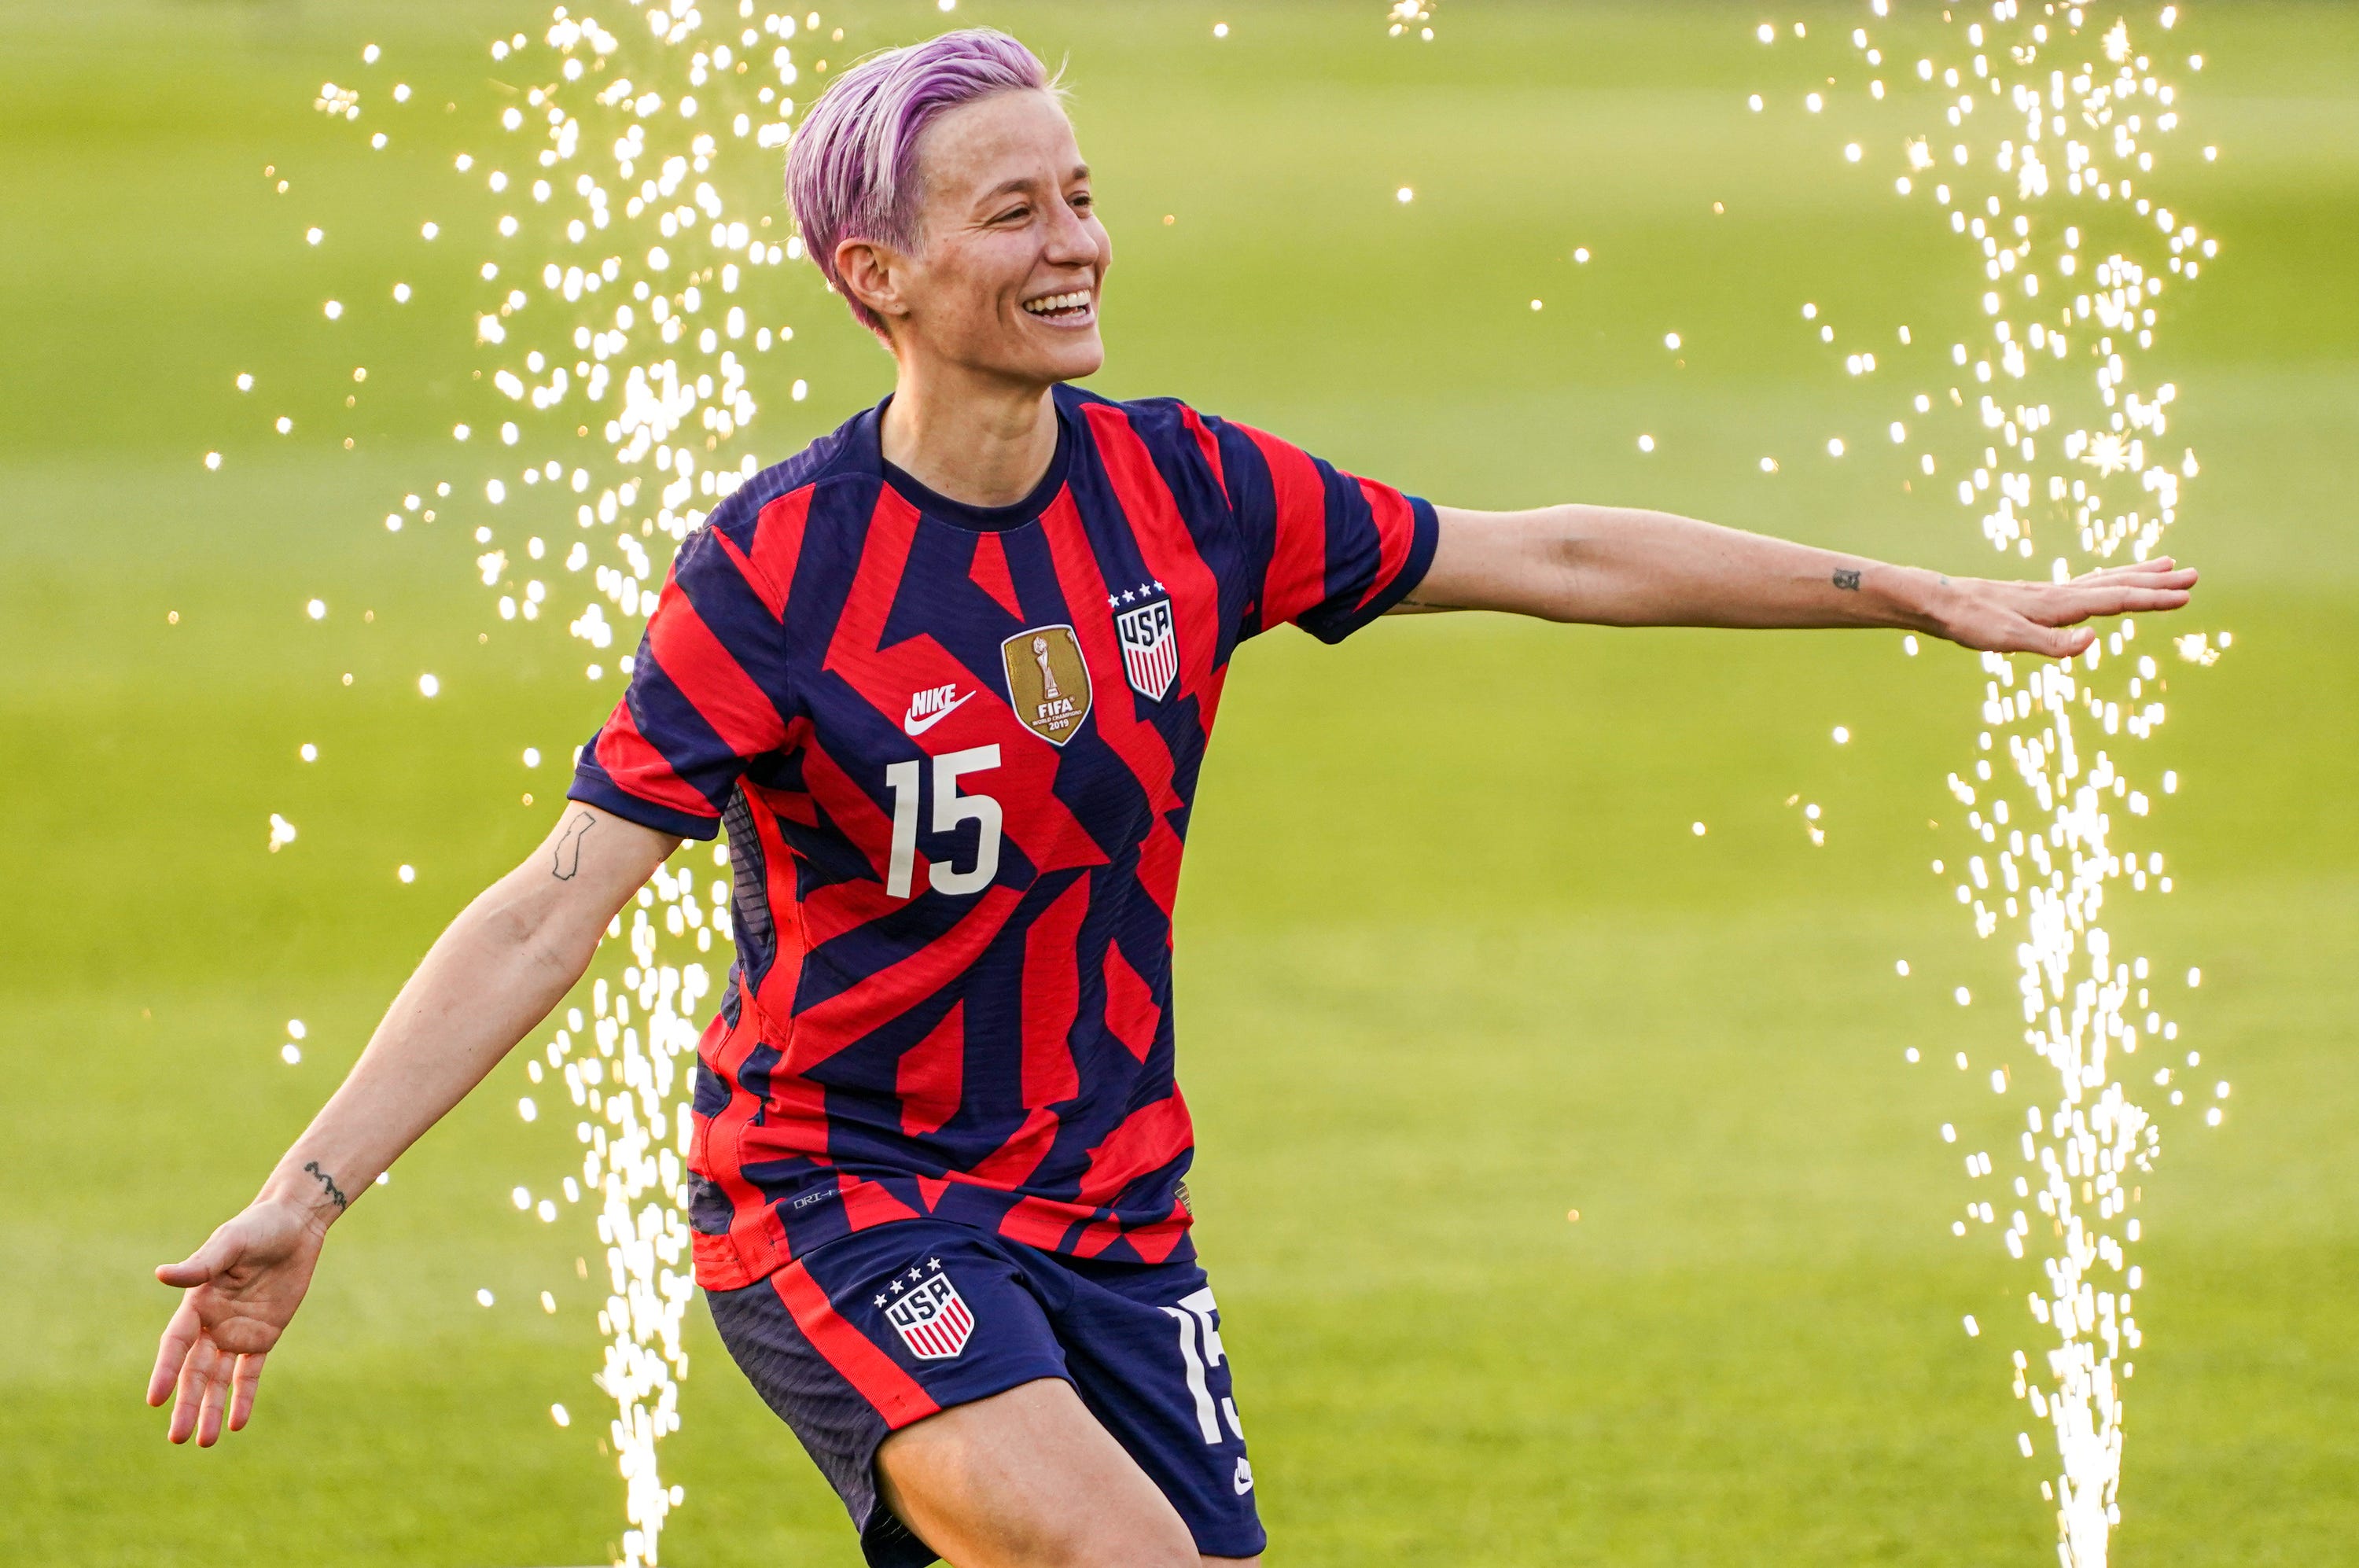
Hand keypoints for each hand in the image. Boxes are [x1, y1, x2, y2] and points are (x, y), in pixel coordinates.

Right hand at [147, 1198, 327, 1444]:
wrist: (295, 1225)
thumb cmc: (258, 1227)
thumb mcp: (230, 1242)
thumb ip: (202, 1264)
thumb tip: (162, 1274)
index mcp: (197, 1303)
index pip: (176, 1345)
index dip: (166, 1371)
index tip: (155, 1400)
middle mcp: (212, 1324)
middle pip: (195, 1371)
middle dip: (186, 1404)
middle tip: (177, 1438)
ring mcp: (236, 1333)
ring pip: (218, 1379)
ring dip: (210, 1409)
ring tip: (203, 1442)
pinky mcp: (263, 1337)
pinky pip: (250, 1373)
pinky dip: (243, 1397)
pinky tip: (236, 1423)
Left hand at [1926, 558, 2197, 657]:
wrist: (1938, 601)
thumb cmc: (1971, 623)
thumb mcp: (2009, 640)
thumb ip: (2051, 643)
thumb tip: (2093, 640)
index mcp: (2060, 604)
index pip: (2117, 600)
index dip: (2153, 599)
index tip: (2187, 595)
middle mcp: (2059, 593)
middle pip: (2118, 584)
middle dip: (2156, 582)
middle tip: (2193, 574)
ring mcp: (2049, 593)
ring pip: (2104, 580)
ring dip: (2136, 575)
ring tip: (2165, 566)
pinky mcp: (2037, 597)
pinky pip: (2085, 586)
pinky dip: (2107, 581)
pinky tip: (2108, 583)